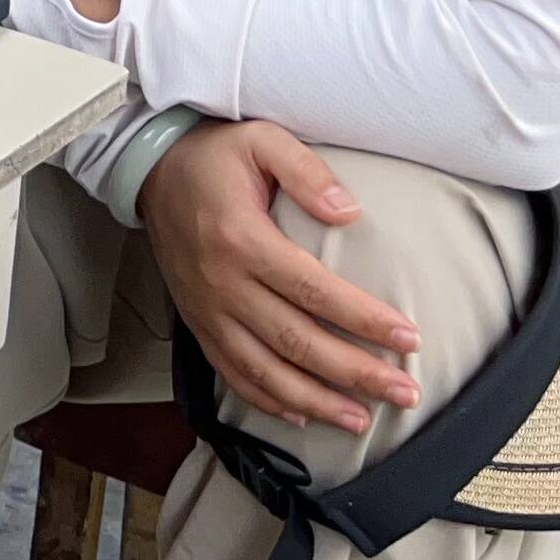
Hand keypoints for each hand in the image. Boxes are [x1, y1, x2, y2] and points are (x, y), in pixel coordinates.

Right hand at [135, 120, 422, 437]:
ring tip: (361, 420)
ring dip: (315, 401)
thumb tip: (350, 213)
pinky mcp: (196, 322)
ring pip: (264, 370)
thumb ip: (307, 172)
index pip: (314, 290)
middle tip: (405, 393)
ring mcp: (206, 309)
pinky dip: (265, 400)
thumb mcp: (261, 140)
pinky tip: (300, 417)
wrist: (149, 169)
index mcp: (242, 238)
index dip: (364, 319)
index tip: (410, 338)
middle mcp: (222, 283)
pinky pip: (230, 372)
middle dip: (356, 373)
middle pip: (297, 341)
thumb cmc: (213, 154)